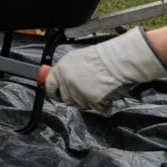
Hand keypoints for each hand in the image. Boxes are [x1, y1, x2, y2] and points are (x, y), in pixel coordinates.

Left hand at [44, 28, 166, 112]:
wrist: (116, 61)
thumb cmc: (98, 57)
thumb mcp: (73, 59)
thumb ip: (64, 72)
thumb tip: (60, 81)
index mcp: (60, 71)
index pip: (50, 87)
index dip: (54, 93)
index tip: (57, 96)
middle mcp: (67, 83)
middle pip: (67, 99)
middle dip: (75, 98)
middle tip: (85, 93)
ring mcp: (80, 93)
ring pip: (81, 106)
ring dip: (89, 102)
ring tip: (98, 90)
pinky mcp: (93, 101)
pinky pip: (97, 109)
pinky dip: (103, 106)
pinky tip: (107, 96)